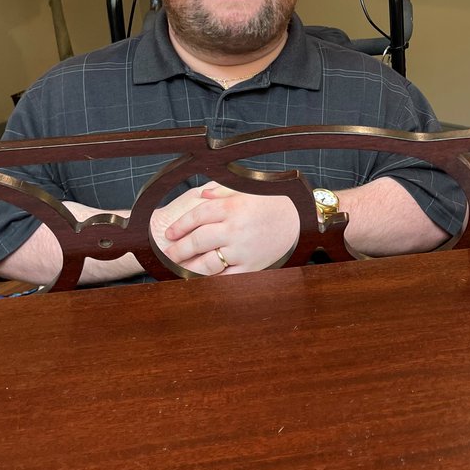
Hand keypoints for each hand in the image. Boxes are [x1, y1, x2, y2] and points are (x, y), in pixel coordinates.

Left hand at [153, 183, 301, 274]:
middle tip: (169, 253)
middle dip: (179, 248)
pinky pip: (225, 277)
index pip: (198, 216)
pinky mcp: (251, 266)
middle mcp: (235, 228)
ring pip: (207, 262)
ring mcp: (243, 250)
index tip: (170, 233)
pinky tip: (201, 279)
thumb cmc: (273, 203)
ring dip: (189, 266)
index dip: (180, 225)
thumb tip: (201, 194)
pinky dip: (211, 279)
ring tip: (179, 267)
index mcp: (233, 207)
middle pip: (198, 240)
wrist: (300, 219)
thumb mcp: (248, 190)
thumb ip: (222, 190)